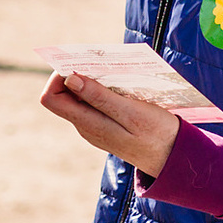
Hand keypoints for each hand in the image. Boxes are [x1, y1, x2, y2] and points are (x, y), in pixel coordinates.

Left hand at [40, 72, 180, 177]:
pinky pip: (92, 103)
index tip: (81, 66)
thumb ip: (99, 97)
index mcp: (87, 124)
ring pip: (78, 98)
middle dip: (77, 75)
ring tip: (114, 76)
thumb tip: (70, 79)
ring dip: (91, 82)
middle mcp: (84, 126)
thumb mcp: (130, 112)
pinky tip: (119, 87)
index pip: (50, 98)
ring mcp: (93, 127)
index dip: (58, 78)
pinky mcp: (103, 125)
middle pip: (62, 95)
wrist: (172, 156)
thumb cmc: (155, 133)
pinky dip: (101, 90)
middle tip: (101, 66)